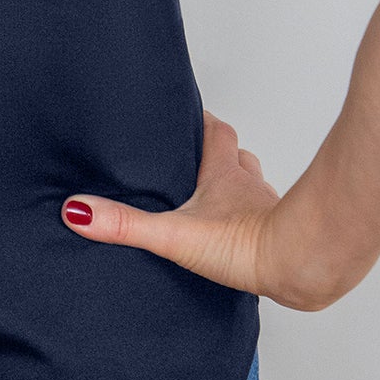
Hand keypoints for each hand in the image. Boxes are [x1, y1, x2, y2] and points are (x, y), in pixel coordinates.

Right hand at [59, 110, 330, 310]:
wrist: (300, 266)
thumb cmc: (246, 245)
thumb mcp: (174, 233)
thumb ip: (126, 223)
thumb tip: (79, 209)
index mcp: (223, 174)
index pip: (214, 131)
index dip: (200, 121)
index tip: (185, 113)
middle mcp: (249, 185)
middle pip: (237, 155)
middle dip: (220, 153)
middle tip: (199, 156)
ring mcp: (268, 210)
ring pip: (255, 185)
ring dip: (240, 186)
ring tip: (219, 197)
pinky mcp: (282, 238)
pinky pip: (268, 219)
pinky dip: (256, 221)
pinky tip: (244, 237)